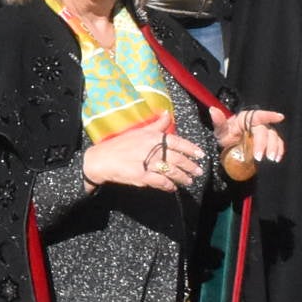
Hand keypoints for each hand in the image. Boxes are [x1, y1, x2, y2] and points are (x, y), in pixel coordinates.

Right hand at [83, 113, 198, 190]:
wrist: (101, 159)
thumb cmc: (119, 145)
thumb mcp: (138, 131)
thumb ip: (156, 125)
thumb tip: (167, 114)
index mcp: (152, 137)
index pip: (177, 142)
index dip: (191, 149)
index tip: (200, 155)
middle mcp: (152, 148)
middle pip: (177, 158)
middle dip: (190, 166)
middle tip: (198, 172)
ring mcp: (147, 163)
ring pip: (171, 171)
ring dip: (182, 177)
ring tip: (188, 181)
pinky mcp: (142, 176)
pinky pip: (160, 181)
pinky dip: (168, 185)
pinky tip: (172, 187)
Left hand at [208, 105, 284, 166]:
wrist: (229, 146)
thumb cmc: (226, 135)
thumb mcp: (220, 130)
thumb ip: (218, 121)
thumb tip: (213, 110)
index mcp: (246, 118)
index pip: (258, 115)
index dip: (269, 115)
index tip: (279, 117)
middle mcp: (257, 124)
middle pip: (264, 131)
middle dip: (263, 144)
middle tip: (259, 157)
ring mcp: (265, 133)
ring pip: (274, 137)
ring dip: (274, 148)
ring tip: (271, 159)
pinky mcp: (269, 142)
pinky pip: (278, 144)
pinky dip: (279, 151)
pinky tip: (277, 158)